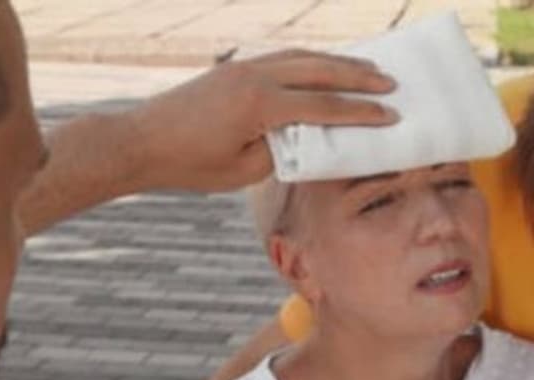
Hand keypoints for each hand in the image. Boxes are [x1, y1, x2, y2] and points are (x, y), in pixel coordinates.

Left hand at [127, 49, 397, 192]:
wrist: (142, 142)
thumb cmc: (191, 165)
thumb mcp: (246, 169)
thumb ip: (283, 148)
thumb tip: (311, 135)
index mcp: (260, 104)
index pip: (324, 106)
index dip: (361, 113)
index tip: (391, 115)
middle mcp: (255, 76)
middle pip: (321, 70)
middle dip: (359, 76)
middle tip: (391, 82)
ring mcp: (243, 67)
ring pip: (303, 57)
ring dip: (338, 62)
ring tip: (369, 67)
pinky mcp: (234, 68)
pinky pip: (284, 58)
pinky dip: (312, 60)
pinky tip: (326, 66)